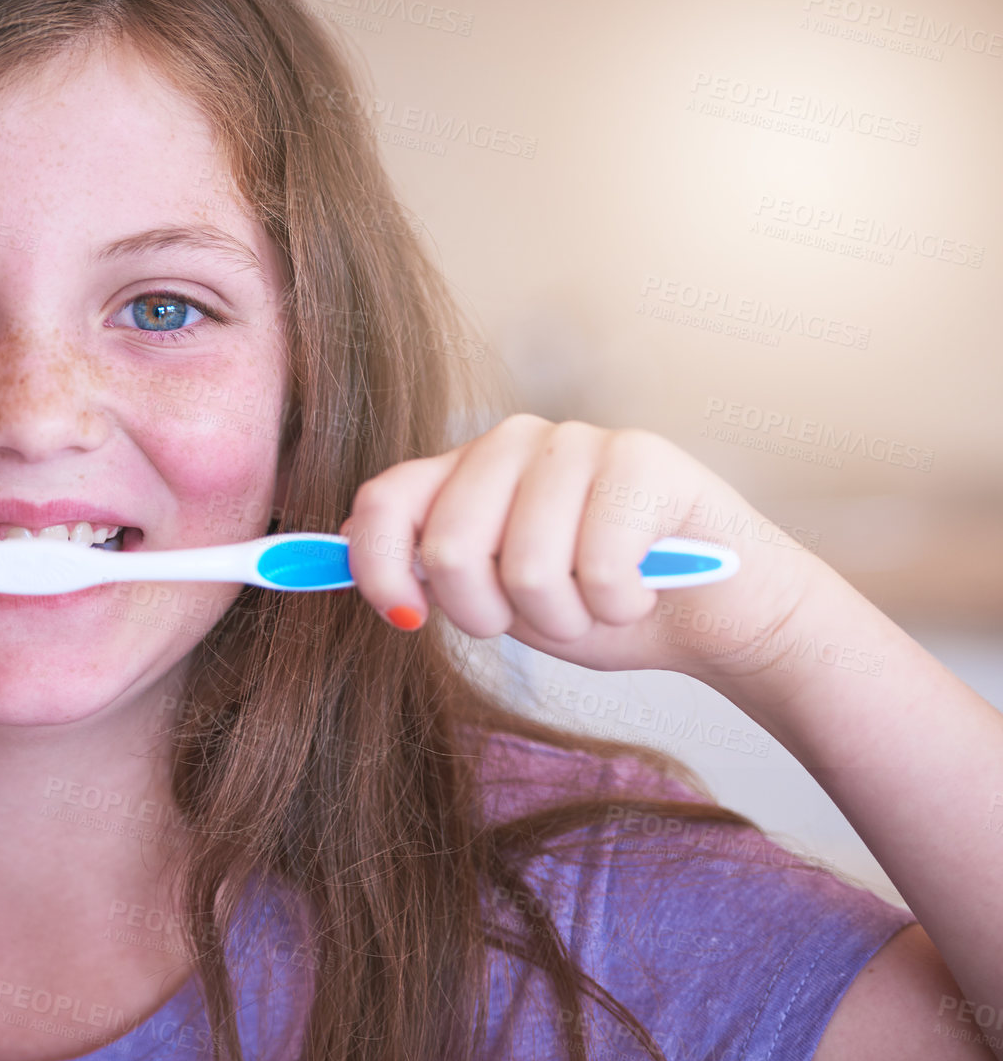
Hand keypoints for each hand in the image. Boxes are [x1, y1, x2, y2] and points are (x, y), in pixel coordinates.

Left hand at [339, 414, 838, 686]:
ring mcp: (577, 441)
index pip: (383, 501)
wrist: (717, 614)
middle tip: (543, 617)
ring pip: (525, 570)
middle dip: (491, 616)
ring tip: (597, 603)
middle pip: (448, 549)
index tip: (405, 620)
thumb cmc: (596, 604)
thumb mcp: (497, 598)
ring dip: (565, 619)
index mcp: (463, 470)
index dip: (376, 568)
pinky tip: (643, 588)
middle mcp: (511, 440)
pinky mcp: (643, 458)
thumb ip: (431, 576)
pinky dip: (620, 608)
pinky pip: (598, 569)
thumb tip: (343, 561)